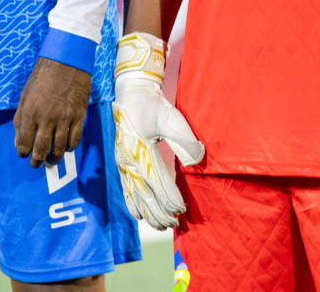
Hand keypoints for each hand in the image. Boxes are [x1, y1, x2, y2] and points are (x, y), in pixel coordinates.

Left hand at [14, 56, 91, 166]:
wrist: (67, 61)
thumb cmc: (42, 76)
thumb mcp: (25, 95)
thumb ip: (19, 118)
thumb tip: (18, 140)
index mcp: (30, 113)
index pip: (24, 142)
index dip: (23, 152)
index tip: (24, 154)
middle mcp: (47, 118)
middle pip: (41, 149)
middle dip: (37, 161)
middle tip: (37, 164)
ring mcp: (65, 118)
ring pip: (60, 147)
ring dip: (55, 157)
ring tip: (52, 160)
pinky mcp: (80, 115)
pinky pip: (76, 138)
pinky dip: (71, 146)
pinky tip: (67, 147)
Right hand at [112, 32, 203, 229]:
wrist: (132, 94)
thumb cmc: (153, 106)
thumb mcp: (171, 117)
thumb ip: (184, 139)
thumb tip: (198, 159)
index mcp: (141, 150)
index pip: (157, 181)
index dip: (169, 197)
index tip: (182, 209)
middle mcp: (129, 161)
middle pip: (144, 194)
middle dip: (159, 212)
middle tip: (174, 224)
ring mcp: (123, 163)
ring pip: (135, 195)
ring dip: (148, 212)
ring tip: (160, 226)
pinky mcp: (122, 162)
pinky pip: (126, 189)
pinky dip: (133, 204)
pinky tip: (139, 215)